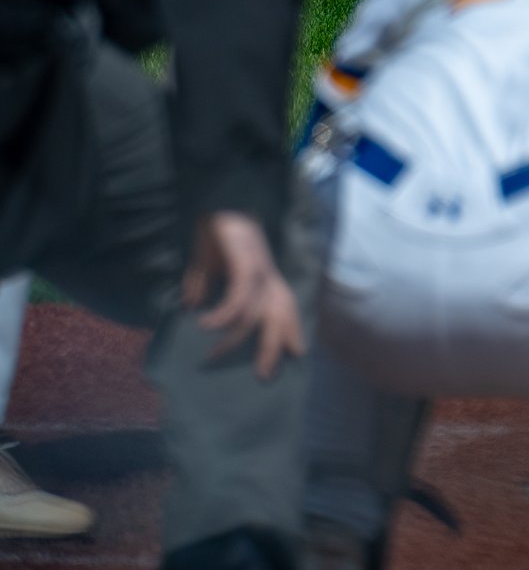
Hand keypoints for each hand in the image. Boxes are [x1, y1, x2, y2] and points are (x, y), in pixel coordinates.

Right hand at [182, 212, 304, 378]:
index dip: (292, 327)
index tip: (296, 353)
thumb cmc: (214, 226)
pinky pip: (239, 299)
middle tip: (264, 374)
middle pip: (280, 313)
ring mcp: (257, 267)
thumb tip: (191, 304)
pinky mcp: (244, 262)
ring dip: (234, 338)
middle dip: (275, 345)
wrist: (215, 195)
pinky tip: (205, 324)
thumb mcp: (207, 261)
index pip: (284, 303)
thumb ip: (202, 282)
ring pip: (257, 313)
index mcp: (263, 272)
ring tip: (212, 353)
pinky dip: (222, 316)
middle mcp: (266, 272)